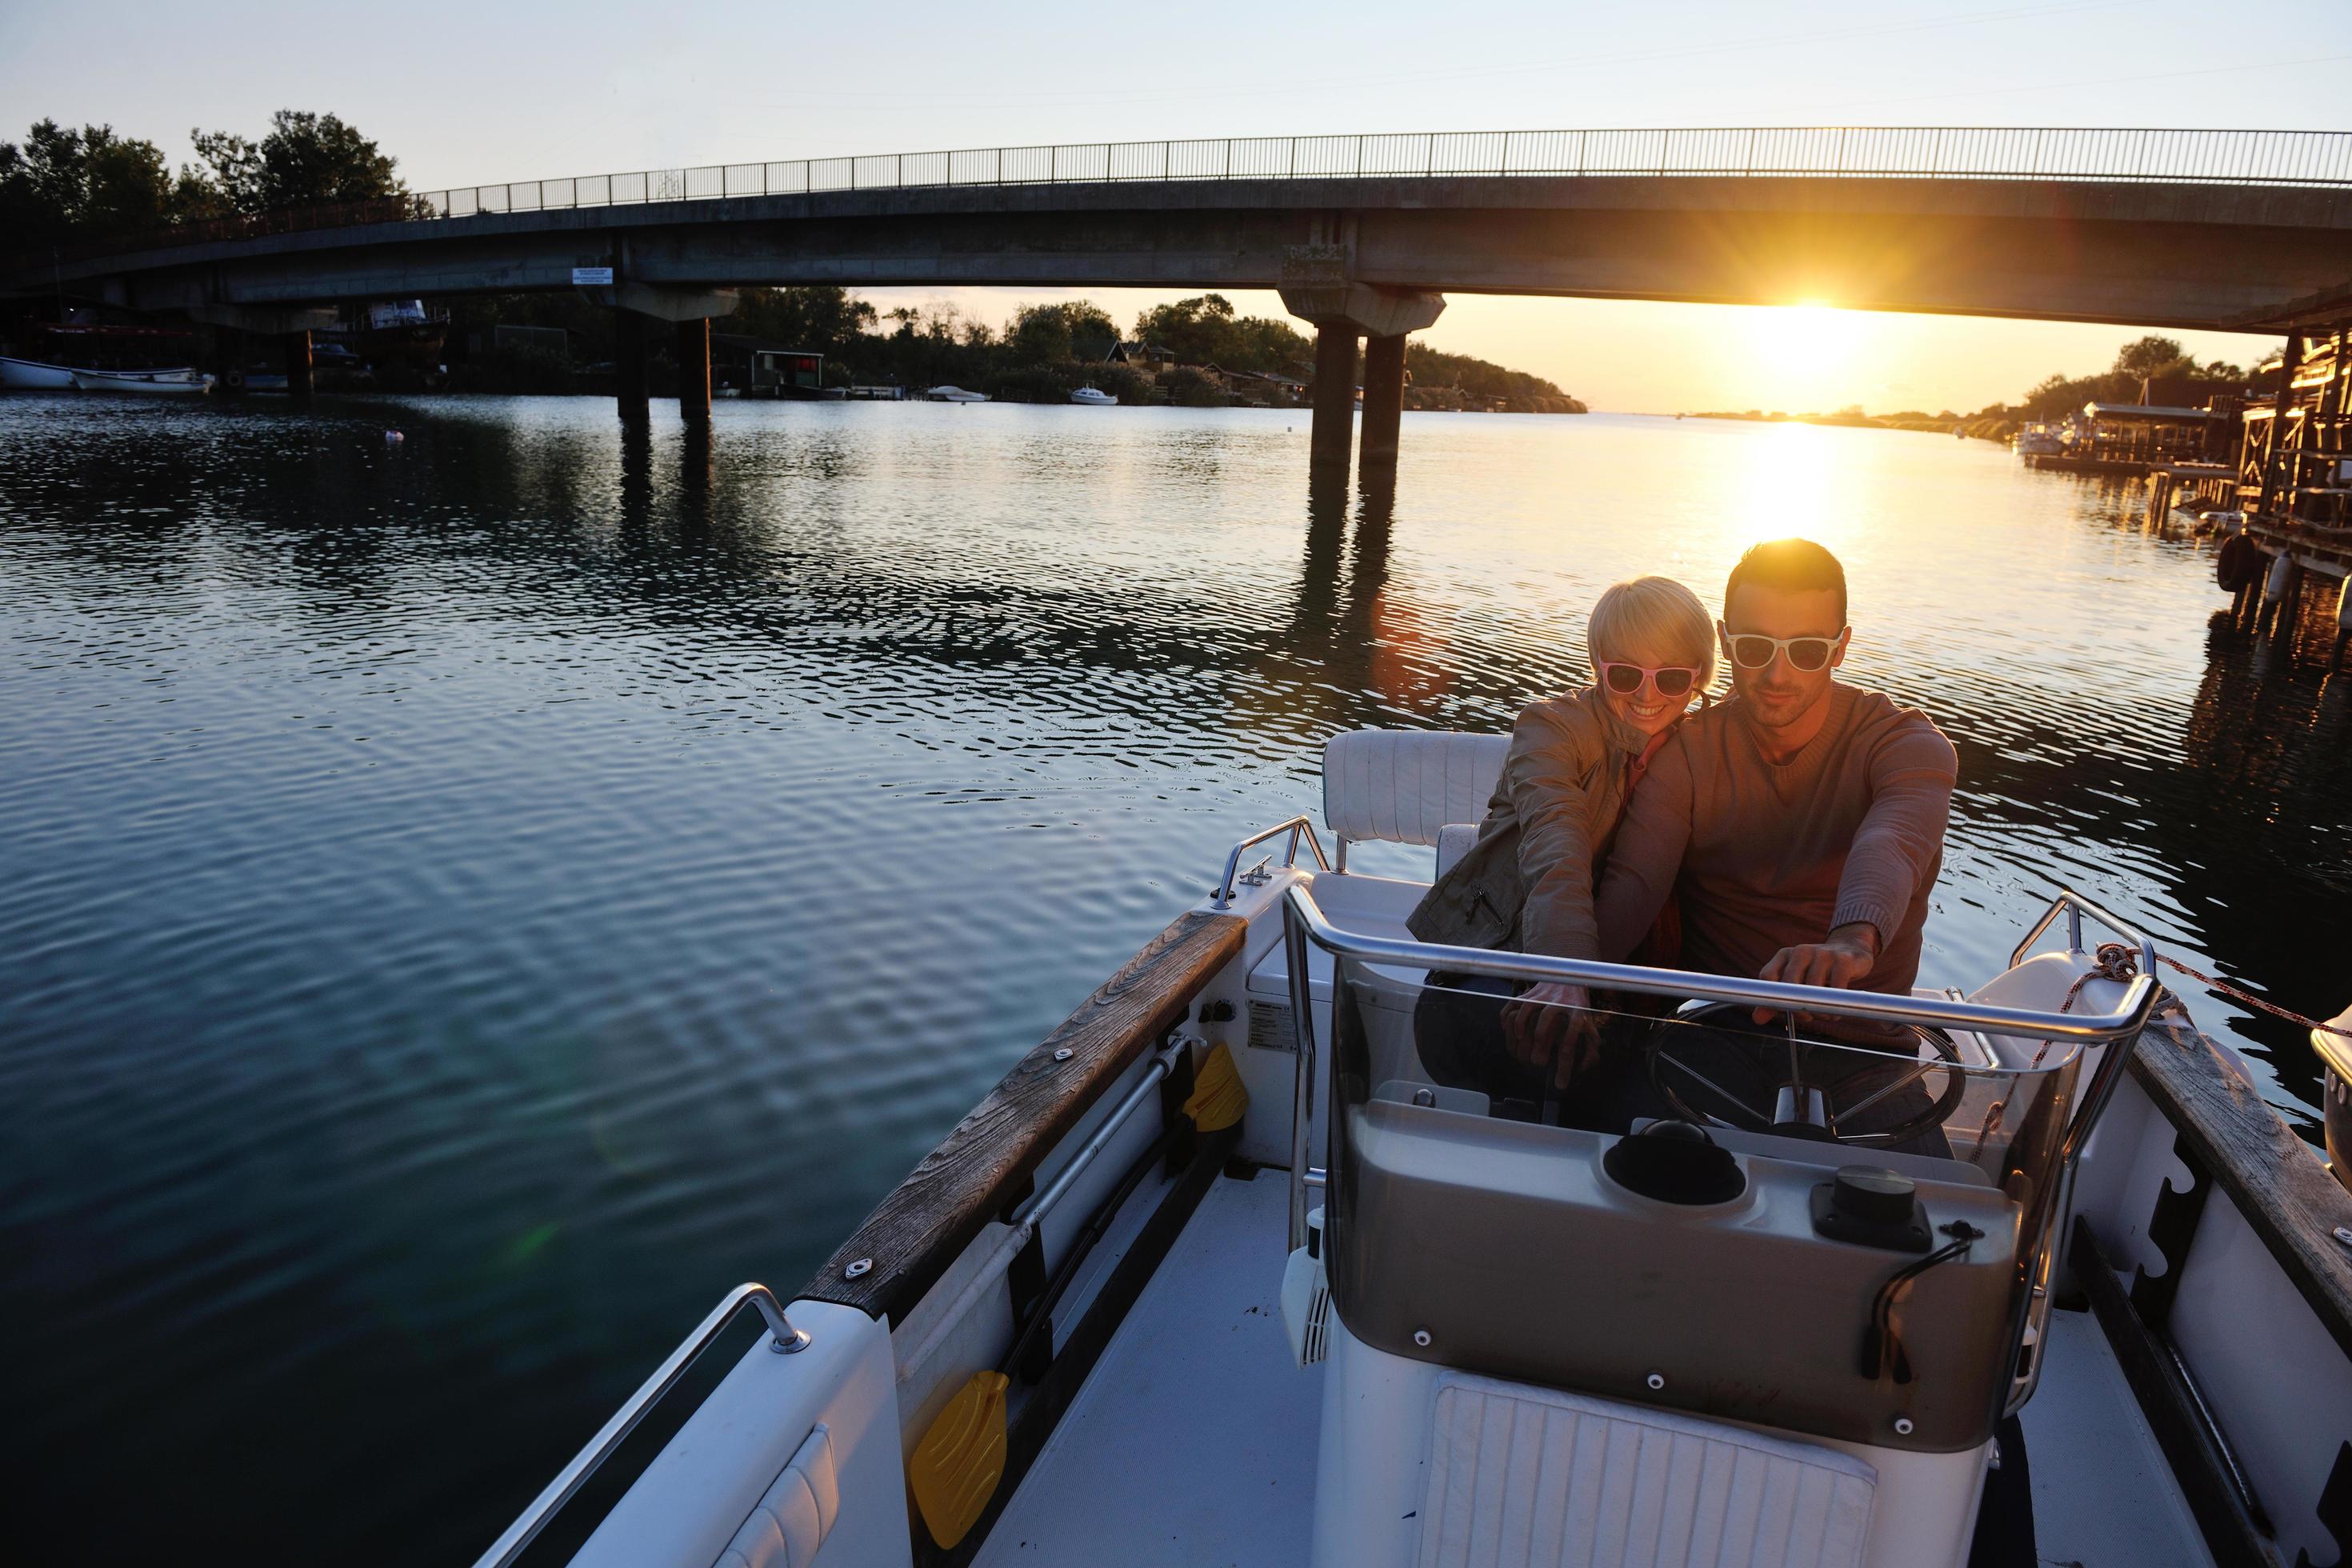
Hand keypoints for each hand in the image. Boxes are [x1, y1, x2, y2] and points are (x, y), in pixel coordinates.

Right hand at [1502, 981, 1601, 1087]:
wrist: (1572, 973)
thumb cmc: (1580, 1004)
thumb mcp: (1591, 1022)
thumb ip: (1591, 1044)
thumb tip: (1584, 1067)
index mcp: (1578, 1012)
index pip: (1571, 1040)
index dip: (1565, 1065)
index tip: (1560, 1083)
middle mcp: (1560, 1002)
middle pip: (1547, 1020)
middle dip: (1540, 1043)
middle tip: (1537, 1063)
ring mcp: (1544, 994)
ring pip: (1528, 1007)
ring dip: (1521, 1026)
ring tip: (1520, 1042)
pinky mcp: (1531, 991)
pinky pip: (1515, 1002)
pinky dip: (1508, 1015)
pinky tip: (1508, 1029)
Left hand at [1753, 922, 1879, 1024]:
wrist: (1851, 950)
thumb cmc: (1818, 971)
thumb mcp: (1796, 980)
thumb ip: (1777, 999)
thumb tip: (1757, 1019)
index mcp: (1785, 955)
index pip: (1767, 977)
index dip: (1774, 998)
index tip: (1785, 1010)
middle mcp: (1801, 951)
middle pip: (1789, 986)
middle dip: (1797, 1009)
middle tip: (1807, 1017)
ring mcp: (1822, 954)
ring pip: (1813, 990)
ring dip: (1820, 1011)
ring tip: (1825, 1015)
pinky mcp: (1843, 961)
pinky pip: (1835, 989)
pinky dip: (1835, 1007)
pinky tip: (1835, 1011)